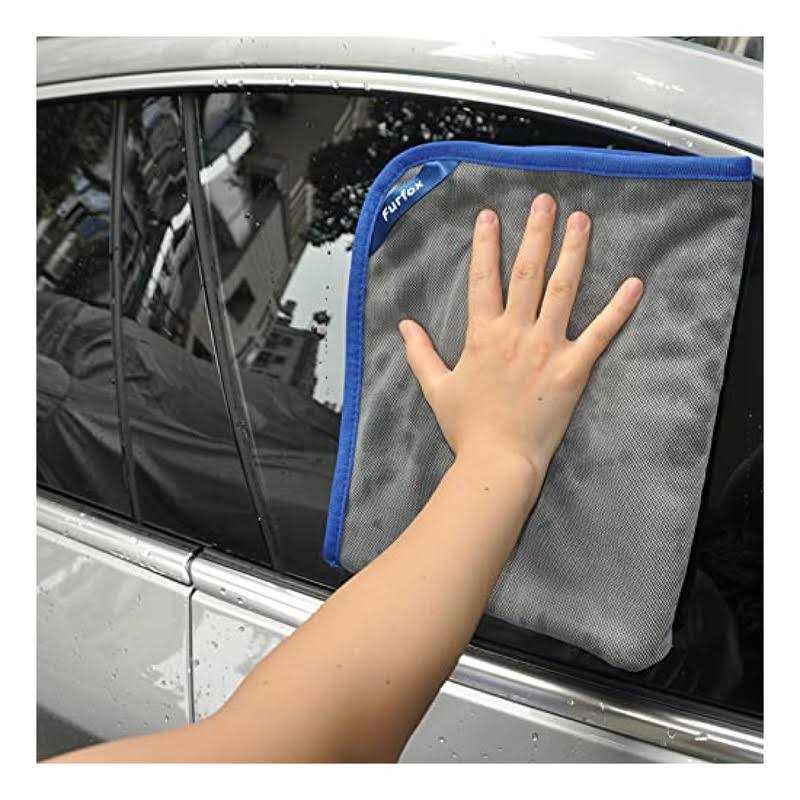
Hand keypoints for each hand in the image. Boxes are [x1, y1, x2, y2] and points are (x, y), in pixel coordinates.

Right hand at [399, 194, 643, 482]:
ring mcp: (547, 349)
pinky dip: (618, 308)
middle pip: (528, 272)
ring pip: (563, 290)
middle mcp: (516, 334)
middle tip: (545, 202)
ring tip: (582, 221)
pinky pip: (600, 333)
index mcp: (483, 336)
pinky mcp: (573, 370)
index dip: (486, 244)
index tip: (490, 216)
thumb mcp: (436, 388)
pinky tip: (633, 283)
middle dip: (536, 232)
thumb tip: (404, 326)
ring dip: (573, 252)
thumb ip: (420, 353)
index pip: (484, 278)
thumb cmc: (468, 429)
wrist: (498, 462)